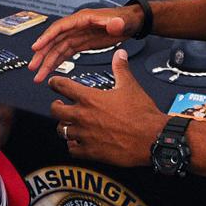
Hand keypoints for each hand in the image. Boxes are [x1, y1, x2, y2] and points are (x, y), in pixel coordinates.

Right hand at [29, 4, 142, 82]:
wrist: (131, 22)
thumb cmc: (125, 19)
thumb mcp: (122, 22)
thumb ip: (117, 24)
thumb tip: (114, 25)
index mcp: (82, 19)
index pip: (60, 28)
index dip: (47, 37)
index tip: (36, 48)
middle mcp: (76, 27)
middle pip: (54, 40)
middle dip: (42, 54)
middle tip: (33, 68)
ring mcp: (77, 35)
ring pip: (57, 49)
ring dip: (47, 62)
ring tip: (38, 76)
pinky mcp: (81, 43)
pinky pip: (65, 53)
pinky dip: (57, 62)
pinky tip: (50, 71)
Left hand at [48, 49, 164, 166]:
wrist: (152, 139)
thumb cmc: (141, 114)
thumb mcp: (130, 86)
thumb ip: (121, 68)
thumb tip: (119, 54)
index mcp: (90, 98)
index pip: (62, 86)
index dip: (55, 83)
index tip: (53, 82)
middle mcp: (83, 116)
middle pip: (55, 110)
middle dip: (56, 107)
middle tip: (60, 105)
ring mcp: (85, 135)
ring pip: (62, 131)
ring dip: (64, 127)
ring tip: (69, 125)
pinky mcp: (91, 151)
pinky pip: (72, 150)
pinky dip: (73, 146)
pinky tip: (78, 143)